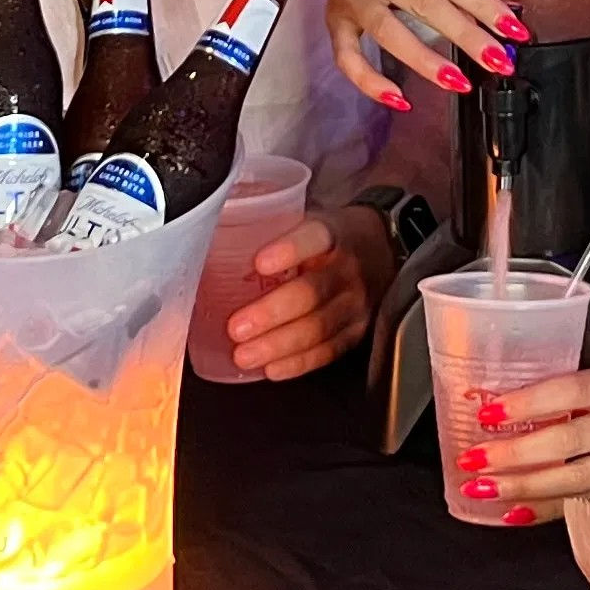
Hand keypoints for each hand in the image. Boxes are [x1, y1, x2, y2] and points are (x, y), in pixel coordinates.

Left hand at [219, 206, 388, 381]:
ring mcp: (356, 303)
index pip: (316, 237)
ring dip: (279, 345)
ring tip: (244, 355)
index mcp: (333, 232)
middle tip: (236, 327)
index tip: (259, 262)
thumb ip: (272, 230)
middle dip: (271, 314)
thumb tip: (206, 239)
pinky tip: (272, 368)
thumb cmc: (331, 239)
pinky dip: (298, 363)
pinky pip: (328, 352)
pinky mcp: (357, 331)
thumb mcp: (308, 221)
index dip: (290, 249)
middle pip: (312, 293)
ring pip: (319, 328)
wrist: (383, 250)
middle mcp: (348, 268)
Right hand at [323, 0, 522, 111]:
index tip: (513, 30)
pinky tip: (399, 98)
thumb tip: (498, 22)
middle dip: (467, 38)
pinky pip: (347, 56)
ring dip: (428, 63)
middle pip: (425, 6)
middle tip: (499, 61)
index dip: (484, 7)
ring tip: (459, 82)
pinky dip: (371, 82)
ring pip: (390, 33)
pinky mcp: (334, 15)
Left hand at [460, 360, 589, 515]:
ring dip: (522, 488)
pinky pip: (584, 501)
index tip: (488, 414)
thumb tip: (508, 409)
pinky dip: (546, 509)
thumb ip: (574, 394)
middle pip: (566, 443)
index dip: (525, 404)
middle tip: (473, 460)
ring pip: (572, 481)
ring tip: (483, 490)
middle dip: (513, 457)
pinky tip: (515, 511)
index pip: (567, 392)